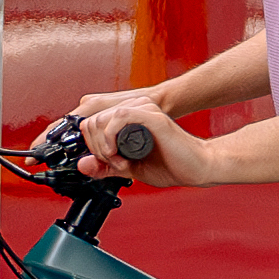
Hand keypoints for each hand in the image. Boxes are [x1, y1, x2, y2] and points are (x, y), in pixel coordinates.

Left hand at [57, 86, 187, 183]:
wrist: (196, 168)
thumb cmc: (171, 165)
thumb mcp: (129, 169)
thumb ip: (105, 166)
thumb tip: (82, 165)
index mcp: (128, 119)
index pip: (91, 122)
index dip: (91, 145)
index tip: (105, 162)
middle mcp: (134, 110)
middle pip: (92, 121)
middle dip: (95, 148)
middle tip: (114, 164)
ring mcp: (143, 111)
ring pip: (101, 118)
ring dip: (103, 146)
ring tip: (119, 162)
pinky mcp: (152, 117)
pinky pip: (119, 116)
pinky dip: (110, 137)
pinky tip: (118, 153)